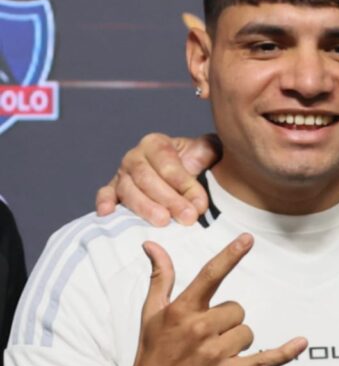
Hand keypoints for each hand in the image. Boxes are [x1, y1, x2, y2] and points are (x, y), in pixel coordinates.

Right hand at [95, 133, 220, 225]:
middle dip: (169, 199)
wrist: (185, 174)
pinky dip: (105, 203)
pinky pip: (105, 195)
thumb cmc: (197, 163)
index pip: (167, 164)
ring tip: (163, 221)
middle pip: (147, 179)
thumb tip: (203, 158)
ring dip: (146, 208)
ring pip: (129, 190)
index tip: (200, 203)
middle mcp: (134, 157)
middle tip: (188, 217)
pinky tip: (108, 213)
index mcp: (155, 144)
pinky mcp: (113, 192)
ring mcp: (121, 175)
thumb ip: (207, 151)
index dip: (183, 184)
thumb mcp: (206, 152)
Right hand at [118, 234, 306, 365]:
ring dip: (236, 344)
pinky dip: (284, 353)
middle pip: (237, 310)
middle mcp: (198, 329)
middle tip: (205, 340)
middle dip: (227, 323)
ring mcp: (213, 354)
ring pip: (247, 333)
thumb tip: (152, 245)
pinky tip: (301, 343)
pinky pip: (264, 360)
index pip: (210, 275)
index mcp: (181, 310)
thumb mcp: (151, 314)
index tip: (248, 239)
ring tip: (212, 357)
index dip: (230, 256)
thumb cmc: (152, 354)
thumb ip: (160, 278)